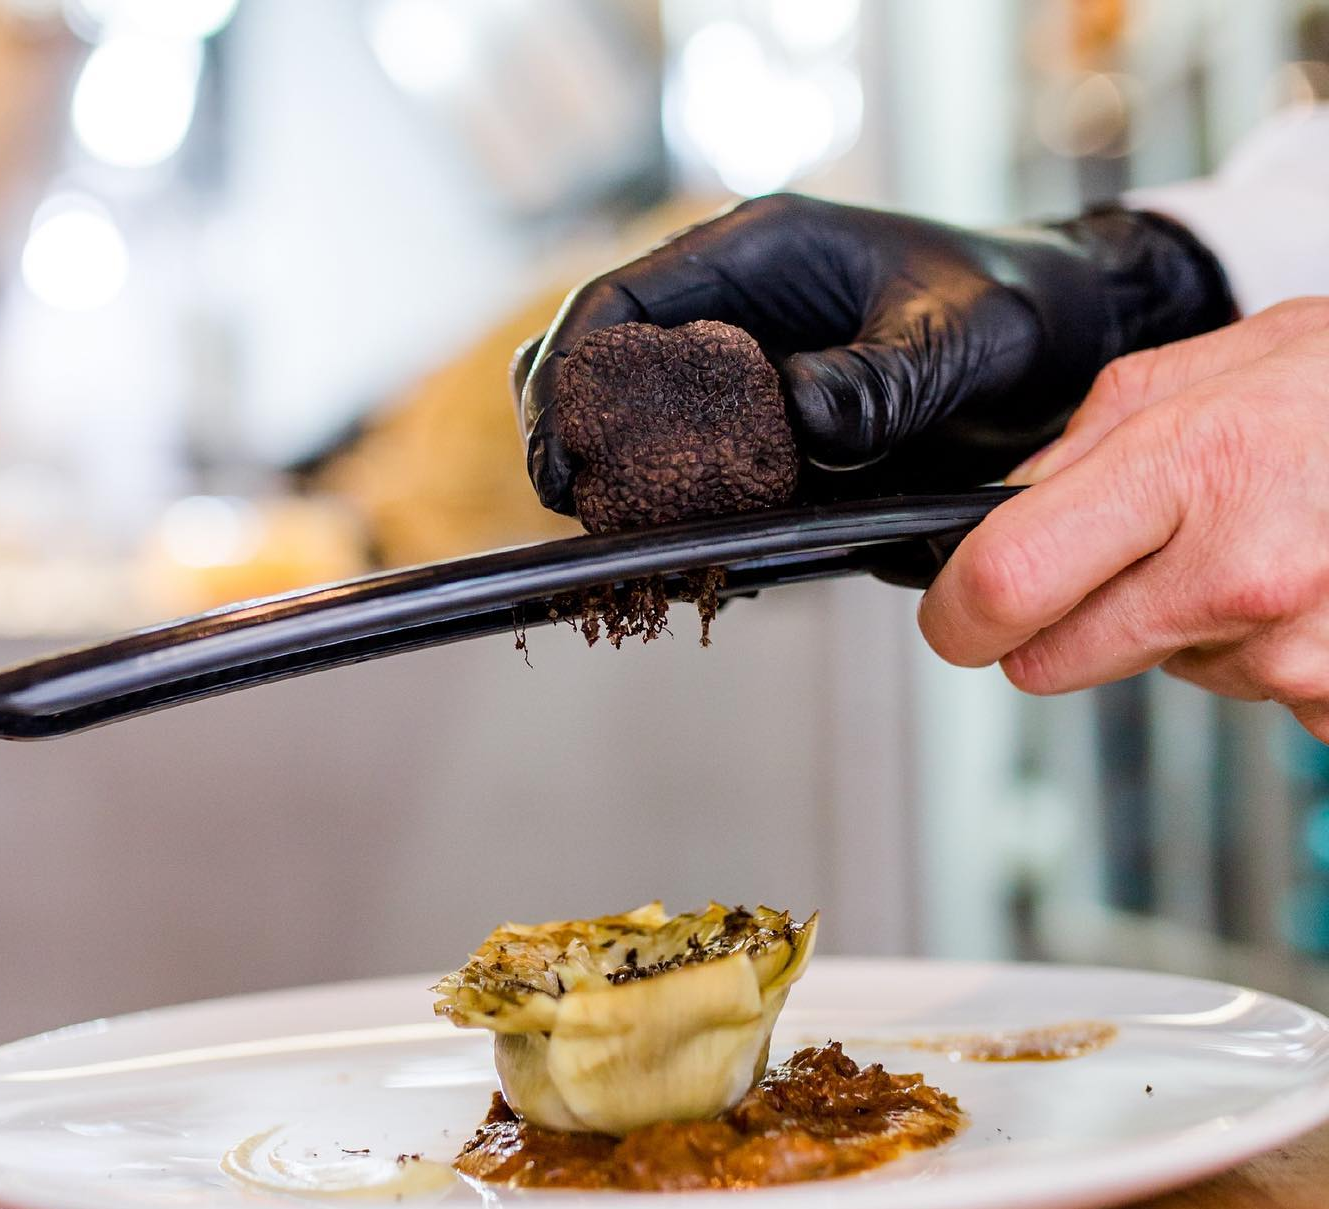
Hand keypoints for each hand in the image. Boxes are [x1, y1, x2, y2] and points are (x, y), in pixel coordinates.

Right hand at [515, 195, 1232, 515]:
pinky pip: (690, 462)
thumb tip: (799, 415)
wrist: (1063, 343)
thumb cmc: (1018, 311)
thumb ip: (888, 378)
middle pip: (600, 357)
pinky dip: (669, 502)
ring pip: (632, 413)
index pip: (619, 298)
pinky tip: (674, 539)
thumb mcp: (966, 338)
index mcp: (760, 253)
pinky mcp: (765, 428)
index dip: (569, 372)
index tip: (561, 448)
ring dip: (613, 470)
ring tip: (613, 529)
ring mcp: (745, 370)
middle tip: (572, 499)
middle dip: (571, 426)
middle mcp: (735, 309)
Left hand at [919, 299, 1328, 739]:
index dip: (957, 612)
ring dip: (1181, 624)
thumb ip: (1084, 446)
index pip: (1003, 584)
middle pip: (1052, 662)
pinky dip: (1259, 649)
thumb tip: (996, 517)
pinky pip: (1250, 693)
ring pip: (1157, 674)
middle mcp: (1242, 573)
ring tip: (1263, 540)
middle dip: (1059, 625)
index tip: (957, 613)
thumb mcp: (1209, 365)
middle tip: (1123, 563)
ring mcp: (1299, 650)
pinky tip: (1309, 582)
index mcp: (1190, 468)